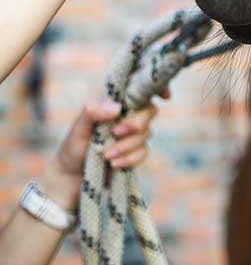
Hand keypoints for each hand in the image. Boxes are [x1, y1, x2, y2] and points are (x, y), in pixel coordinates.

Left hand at [40, 100, 158, 210]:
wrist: (69, 179)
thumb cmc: (71, 149)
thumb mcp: (78, 129)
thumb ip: (93, 113)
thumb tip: (117, 108)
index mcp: (115, 104)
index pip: (140, 89)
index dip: (157, 88)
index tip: (164, 96)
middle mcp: (128, 116)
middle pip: (149, 111)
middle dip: (136, 123)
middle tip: (117, 132)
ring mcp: (133, 136)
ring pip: (146, 134)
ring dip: (127, 145)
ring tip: (106, 155)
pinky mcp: (135, 153)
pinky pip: (144, 153)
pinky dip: (130, 159)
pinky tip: (114, 164)